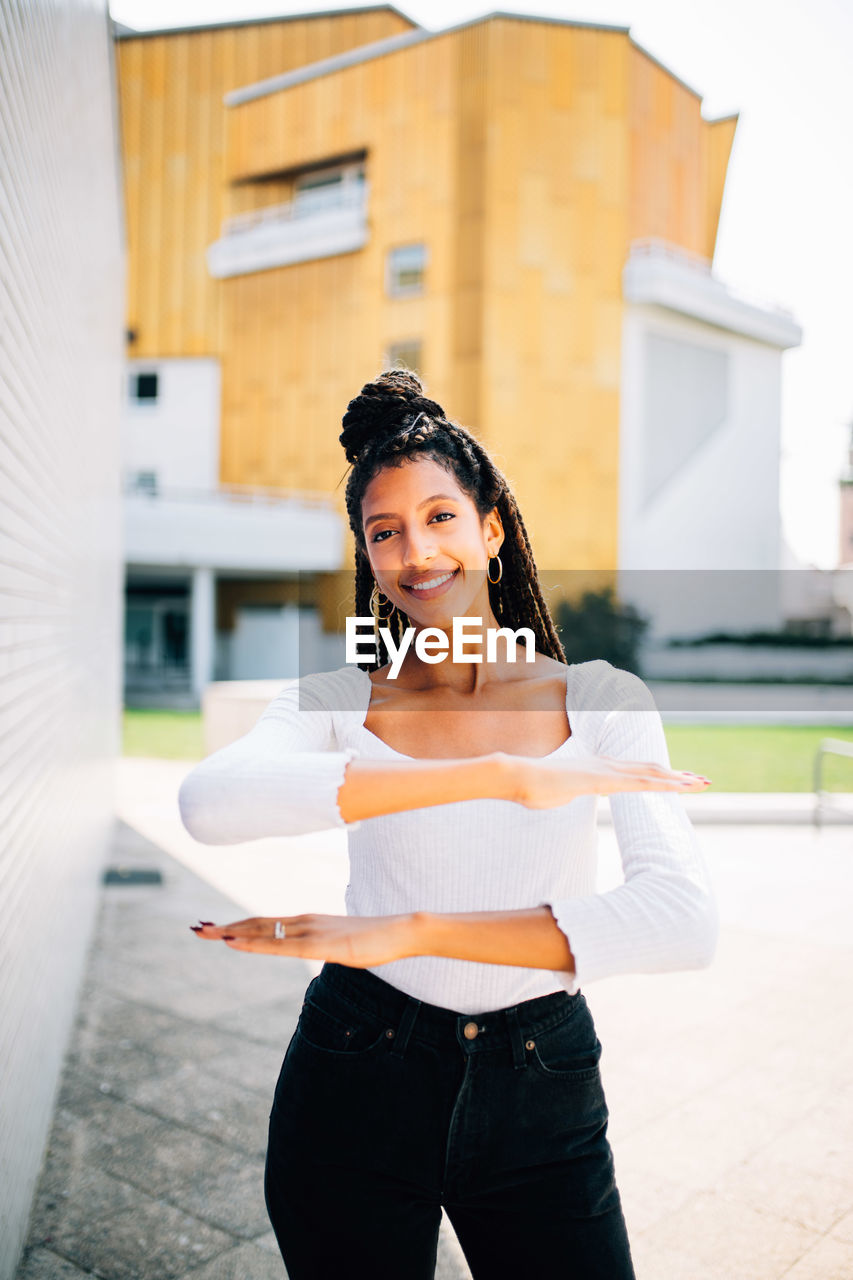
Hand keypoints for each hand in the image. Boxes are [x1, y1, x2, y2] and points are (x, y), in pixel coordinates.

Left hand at [190, 913, 417, 967]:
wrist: (401, 930)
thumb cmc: (376, 938)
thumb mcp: (341, 944)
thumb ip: (324, 945)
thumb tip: (315, 951)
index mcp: (307, 922)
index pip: (265, 923)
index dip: (238, 925)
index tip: (214, 928)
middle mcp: (303, 922)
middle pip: (256, 924)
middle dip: (224, 927)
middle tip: (196, 929)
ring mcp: (310, 932)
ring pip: (261, 931)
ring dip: (230, 932)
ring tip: (205, 933)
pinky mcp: (319, 945)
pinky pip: (279, 946)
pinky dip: (252, 943)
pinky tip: (235, 943)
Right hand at [512, 754, 710, 809]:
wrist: (516, 776)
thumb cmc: (531, 788)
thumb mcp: (556, 794)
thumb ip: (567, 793)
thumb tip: (564, 796)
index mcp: (597, 766)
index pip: (636, 771)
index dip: (660, 775)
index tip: (680, 780)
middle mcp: (606, 763)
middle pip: (650, 768)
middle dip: (678, 776)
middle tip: (702, 781)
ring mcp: (605, 770)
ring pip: (650, 774)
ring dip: (677, 780)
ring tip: (701, 784)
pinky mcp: (602, 780)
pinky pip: (639, 784)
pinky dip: (662, 786)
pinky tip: (679, 789)